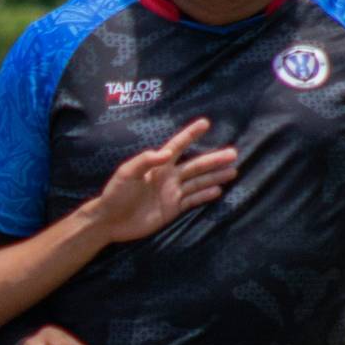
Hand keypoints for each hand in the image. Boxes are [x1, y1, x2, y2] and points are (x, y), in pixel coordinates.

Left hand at [83, 118, 239, 242]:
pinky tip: (218, 190)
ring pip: (198, 182)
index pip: (177, 146)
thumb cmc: (115, 193)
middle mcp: (168, 177)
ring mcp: (172, 193)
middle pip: (195, 166)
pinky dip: (205, 195)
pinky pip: (192, 200)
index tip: (205, 123)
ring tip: (232, 170)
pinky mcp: (172, 209)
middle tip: (234, 153)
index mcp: (157, 165)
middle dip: (214, 159)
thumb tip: (166, 152)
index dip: (190, 135)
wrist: (110, 221)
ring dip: (215, 176)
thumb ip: (145, 161)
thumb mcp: (126, 174)